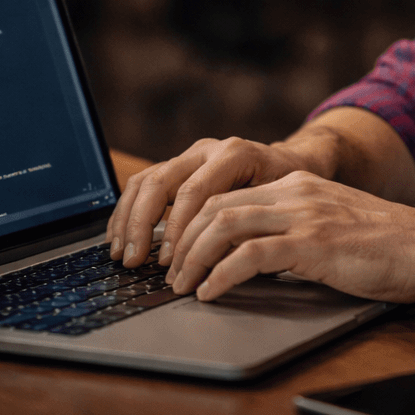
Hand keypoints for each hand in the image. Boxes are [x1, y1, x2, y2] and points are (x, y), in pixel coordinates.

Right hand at [107, 137, 314, 266]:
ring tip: (121, 254)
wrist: (293, 165)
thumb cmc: (289, 191)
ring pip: (146, 181)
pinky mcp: (179, 167)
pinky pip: (144, 184)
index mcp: (234, 154)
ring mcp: (190, 156)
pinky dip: (128, 212)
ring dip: (128, 220)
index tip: (168, 263)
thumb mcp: (278, 207)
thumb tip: (216, 265)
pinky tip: (121, 238)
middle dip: (141, 225)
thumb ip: (247, 228)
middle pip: (160, 182)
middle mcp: (208, 149)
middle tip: (134, 261)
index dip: (177, 230)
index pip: (193, 192)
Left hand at [165, 170, 414, 303]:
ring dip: (193, 259)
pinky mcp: (311, 244)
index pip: (226, 196)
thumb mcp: (334, 225)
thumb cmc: (388, 246)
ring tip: (181, 286)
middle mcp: (295, 192)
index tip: (178, 251)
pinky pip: (249, 257)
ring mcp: (303, 215)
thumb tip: (257, 258)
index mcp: (297, 185)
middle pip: (215, 206)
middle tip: (169, 273)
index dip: (193, 224)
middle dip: (183, 242)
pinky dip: (221, 276)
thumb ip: (297, 230)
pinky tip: (210, 294)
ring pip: (223, 226)